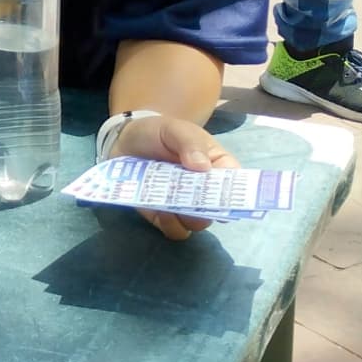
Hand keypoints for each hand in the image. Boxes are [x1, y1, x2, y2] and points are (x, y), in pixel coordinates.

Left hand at [107, 115, 238, 241]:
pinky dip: (171, 225)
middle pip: (218, 209)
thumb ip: (190, 143)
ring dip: (187, 218)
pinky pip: (176, 231)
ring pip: (198, 223)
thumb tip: (203, 167)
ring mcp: (185, 205)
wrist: (124, 142)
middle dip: (206, 208)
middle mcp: (205, 189)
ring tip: (170, 204)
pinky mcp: (165, 216)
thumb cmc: (157, 133)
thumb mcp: (175, 130)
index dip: (235, 191)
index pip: (236, 182)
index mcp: (217, 165)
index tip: (223, 194)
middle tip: (191, 198)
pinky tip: (160, 211)